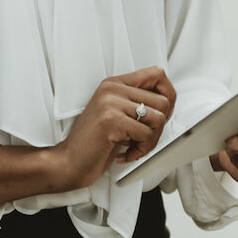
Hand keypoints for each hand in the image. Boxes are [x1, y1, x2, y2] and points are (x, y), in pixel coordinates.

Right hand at [47, 67, 176, 190]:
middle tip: (142, 139)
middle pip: (163, 101)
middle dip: (159, 128)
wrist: (68, 162)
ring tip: (134, 147)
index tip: (160, 115)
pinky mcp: (111, 120)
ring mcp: (110, 103)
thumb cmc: (92, 143)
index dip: (168, 95)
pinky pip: (147, 134)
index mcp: (113, 84)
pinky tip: (125, 153)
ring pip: (159, 118)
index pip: (156, 74)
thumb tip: (168, 102)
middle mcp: (112, 89)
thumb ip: (135, 103)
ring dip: (151, 141)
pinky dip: (141, 150)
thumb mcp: (115, 115)